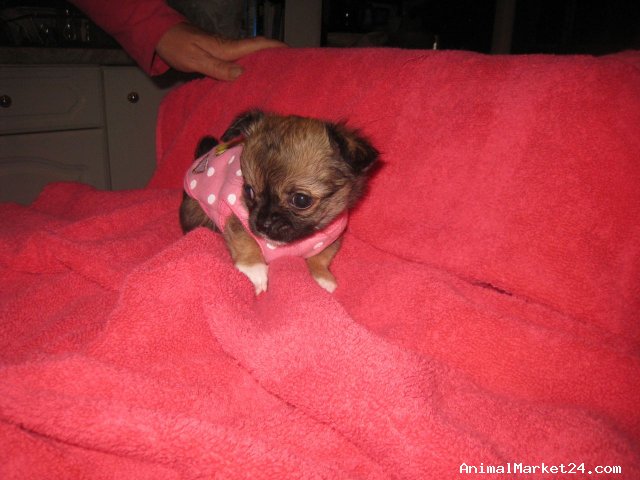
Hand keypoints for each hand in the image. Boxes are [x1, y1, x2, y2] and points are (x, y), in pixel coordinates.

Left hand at [156, 23, 285, 80]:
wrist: (162, 37)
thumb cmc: (178, 47)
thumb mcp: (195, 59)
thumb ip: (217, 67)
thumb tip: (241, 74)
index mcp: (227, 48)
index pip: (257, 45)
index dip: (275, 48)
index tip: (293, 53)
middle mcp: (230, 49)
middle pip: (259, 51)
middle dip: (276, 57)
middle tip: (292, 71)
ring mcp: (226, 53)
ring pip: (251, 58)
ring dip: (265, 65)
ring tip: (279, 78)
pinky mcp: (221, 58)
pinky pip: (241, 63)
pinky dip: (251, 69)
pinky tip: (254, 79)